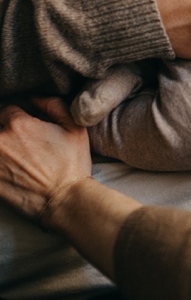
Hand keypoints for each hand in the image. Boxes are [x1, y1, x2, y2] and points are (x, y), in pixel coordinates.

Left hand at [0, 99, 90, 222]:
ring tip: (16, 158)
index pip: (7, 110)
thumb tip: (36, 99)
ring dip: (2, 148)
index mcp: (19, 124)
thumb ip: (55, 105)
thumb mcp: (75, 128)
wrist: (63, 200)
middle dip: (5, 132)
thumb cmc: (71, 165)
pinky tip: (10, 169)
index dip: (18, 118)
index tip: (27, 129)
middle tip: (21, 146)